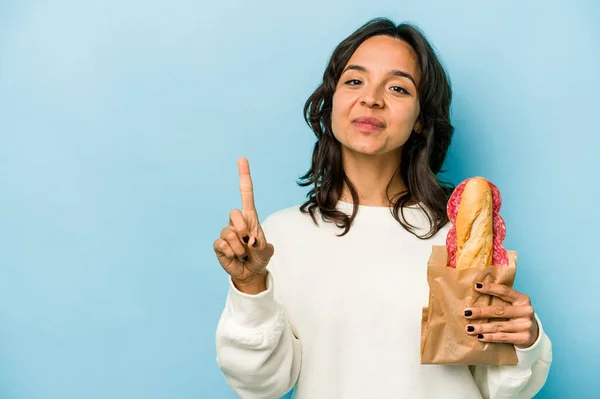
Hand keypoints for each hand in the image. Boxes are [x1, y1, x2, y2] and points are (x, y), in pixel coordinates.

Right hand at [213, 157, 274, 292]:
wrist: (250, 272)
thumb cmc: (259, 257)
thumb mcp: (267, 252)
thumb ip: (264, 247)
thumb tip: (253, 242)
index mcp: (250, 218)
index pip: (246, 193)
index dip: (244, 177)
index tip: (242, 159)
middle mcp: (236, 222)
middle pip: (234, 213)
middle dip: (242, 228)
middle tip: (249, 242)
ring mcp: (226, 233)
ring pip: (229, 233)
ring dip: (240, 248)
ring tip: (244, 254)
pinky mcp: (219, 245)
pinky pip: (222, 245)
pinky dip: (232, 253)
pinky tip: (235, 257)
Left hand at [463, 282, 538, 348]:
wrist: (533, 335)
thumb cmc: (517, 316)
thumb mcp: (514, 305)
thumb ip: (501, 299)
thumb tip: (477, 290)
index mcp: (523, 299)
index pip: (504, 291)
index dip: (490, 288)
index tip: (476, 286)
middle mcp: (526, 311)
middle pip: (499, 311)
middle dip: (481, 312)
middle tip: (466, 313)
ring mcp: (526, 325)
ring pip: (499, 326)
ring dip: (482, 327)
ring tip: (469, 328)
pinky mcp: (524, 338)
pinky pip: (503, 337)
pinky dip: (490, 337)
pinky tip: (480, 337)